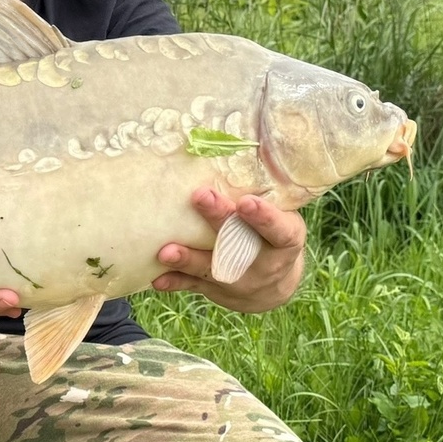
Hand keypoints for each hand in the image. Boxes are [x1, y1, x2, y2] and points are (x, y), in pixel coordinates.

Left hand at [152, 187, 305, 312]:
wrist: (273, 288)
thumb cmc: (273, 237)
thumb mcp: (283, 219)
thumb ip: (264, 196)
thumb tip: (231, 152)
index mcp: (285, 241)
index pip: (279, 230)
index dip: (264, 217)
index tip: (246, 202)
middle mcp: (264, 263)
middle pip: (240, 243)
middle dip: (218, 219)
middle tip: (200, 196)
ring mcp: (240, 281)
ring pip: (212, 268)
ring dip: (188, 259)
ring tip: (166, 251)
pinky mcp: (216, 289)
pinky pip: (193, 286)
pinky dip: (174, 282)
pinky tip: (157, 278)